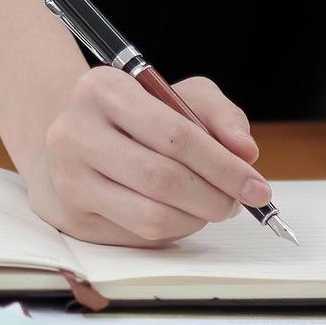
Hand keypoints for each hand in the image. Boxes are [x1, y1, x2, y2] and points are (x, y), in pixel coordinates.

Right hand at [19, 68, 271, 246]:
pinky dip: (173, 229)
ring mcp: (69, 177)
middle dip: (214, 197)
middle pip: (162, 179)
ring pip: (151, 215)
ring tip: (210, 206)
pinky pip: (138, 235)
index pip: (175, 135)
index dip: (223, 166)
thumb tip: (245, 152)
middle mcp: (75, 132)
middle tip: (237, 203)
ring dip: (196, 219)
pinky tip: (180, 213)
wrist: (74, 137)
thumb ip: (219, 115)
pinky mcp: (72, 215)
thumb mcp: (178, 95)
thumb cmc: (135, 115)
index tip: (256, 185)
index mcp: (103, 89)